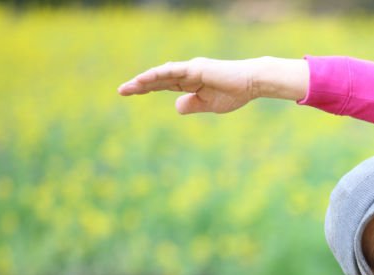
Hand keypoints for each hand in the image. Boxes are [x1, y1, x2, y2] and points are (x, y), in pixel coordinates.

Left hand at [118, 57, 304, 113]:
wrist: (251, 83)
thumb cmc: (234, 93)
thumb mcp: (209, 105)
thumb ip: (192, 105)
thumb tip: (176, 106)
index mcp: (190, 81)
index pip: (163, 84)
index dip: (147, 88)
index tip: (130, 93)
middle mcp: (187, 73)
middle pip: (158, 79)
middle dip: (140, 85)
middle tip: (121, 91)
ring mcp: (190, 69)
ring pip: (162, 74)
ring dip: (144, 80)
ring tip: (128, 87)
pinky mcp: (195, 69)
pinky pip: (172, 71)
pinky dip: (157, 75)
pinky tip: (145, 79)